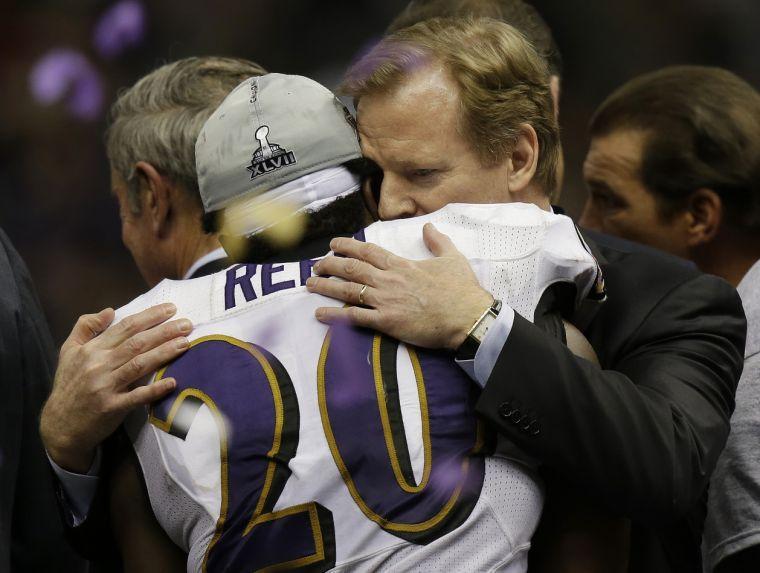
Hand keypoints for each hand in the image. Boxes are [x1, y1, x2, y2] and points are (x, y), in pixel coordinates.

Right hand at [40, 303, 191, 472]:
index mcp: (91, 350)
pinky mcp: (111, 407)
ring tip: (186, 343)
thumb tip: (110, 310)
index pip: (126, 327)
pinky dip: (155, 389)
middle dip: (164, 331)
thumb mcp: (68, 351)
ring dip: (164, 353)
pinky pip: (137, 396)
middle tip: (187, 324)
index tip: (171, 309)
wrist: (60, 425)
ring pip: (139, 365)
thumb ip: (85, 327)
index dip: (150, 317)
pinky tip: (173, 382)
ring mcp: (105, 386)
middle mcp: (99, 365)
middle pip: (137, 343)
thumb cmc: (69, 385)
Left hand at [306, 223, 492, 349]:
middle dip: (330, 264)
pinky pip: (354, 318)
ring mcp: (386, 301)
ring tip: (310, 283)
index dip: (347, 246)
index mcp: (402, 265)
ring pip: (348, 290)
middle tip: (316, 264)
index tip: (333, 243)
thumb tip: (428, 227)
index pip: (368, 251)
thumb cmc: (462, 290)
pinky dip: (335, 316)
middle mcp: (389, 280)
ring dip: (326, 286)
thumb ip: (437, 241)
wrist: (467, 317)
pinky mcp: (387, 322)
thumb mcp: (452, 257)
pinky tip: (319, 314)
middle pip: (352, 268)